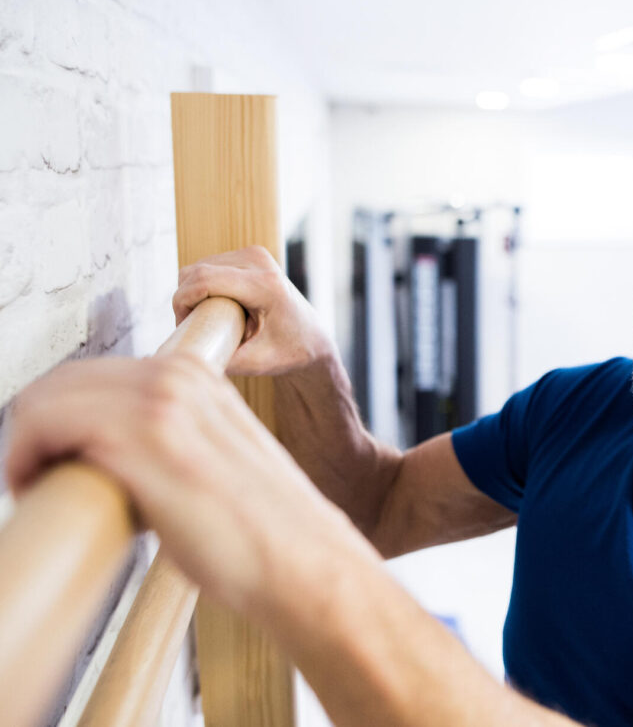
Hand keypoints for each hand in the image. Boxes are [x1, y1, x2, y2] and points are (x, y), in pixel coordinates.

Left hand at [4, 355, 367, 615]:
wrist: (303, 562)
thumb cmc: (263, 533)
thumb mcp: (217, 460)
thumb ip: (172, 440)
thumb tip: (109, 459)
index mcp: (199, 378)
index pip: (96, 373)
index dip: (62, 415)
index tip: (57, 457)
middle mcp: (179, 377)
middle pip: (63, 378)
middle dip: (36, 426)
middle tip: (38, 474)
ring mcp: (162, 402)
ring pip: (45, 396)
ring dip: (24, 442)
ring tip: (36, 485)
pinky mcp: (142, 437)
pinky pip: (43, 422)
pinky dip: (21, 455)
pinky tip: (33, 487)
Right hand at [173, 246, 333, 375]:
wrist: (313, 338)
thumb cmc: (290, 352)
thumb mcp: (258, 363)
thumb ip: (224, 361)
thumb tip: (189, 358)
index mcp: (265, 285)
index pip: (204, 279)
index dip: (182, 301)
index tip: (181, 327)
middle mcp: (260, 261)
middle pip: (196, 271)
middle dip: (185, 300)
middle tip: (194, 328)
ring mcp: (254, 255)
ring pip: (199, 268)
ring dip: (194, 293)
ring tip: (210, 320)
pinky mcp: (249, 255)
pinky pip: (209, 267)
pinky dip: (203, 287)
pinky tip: (216, 307)